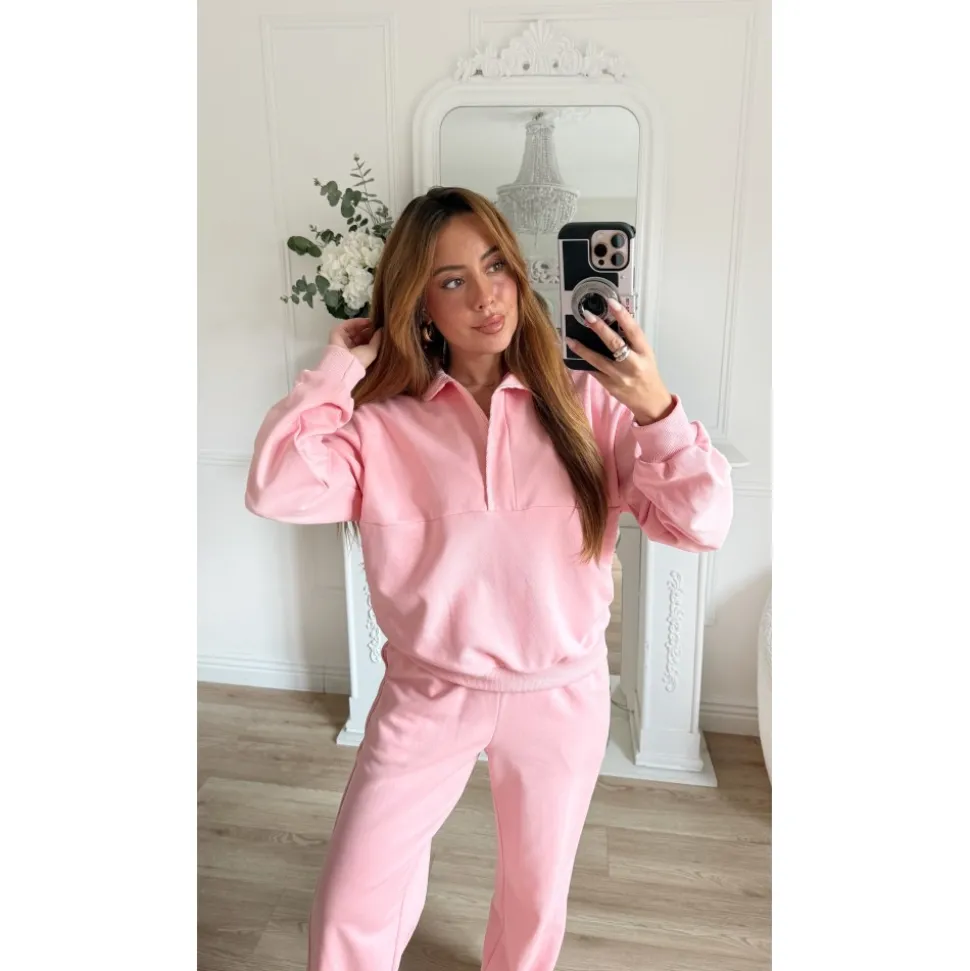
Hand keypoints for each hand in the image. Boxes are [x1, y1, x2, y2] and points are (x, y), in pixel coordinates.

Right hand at [330, 317, 382, 368]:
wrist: (345, 361)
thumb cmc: (360, 359)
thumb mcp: (373, 350)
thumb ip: (377, 339)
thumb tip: (381, 330)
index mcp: (358, 352)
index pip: (365, 340)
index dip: (372, 334)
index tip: (380, 328)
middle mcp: (350, 345)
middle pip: (360, 333)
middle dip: (368, 328)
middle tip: (377, 323)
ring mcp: (343, 338)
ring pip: (354, 328)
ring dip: (363, 324)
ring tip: (373, 321)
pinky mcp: (337, 332)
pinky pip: (347, 324)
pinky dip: (356, 321)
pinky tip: (365, 321)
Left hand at [566, 298, 673, 424]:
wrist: (649, 401)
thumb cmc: (647, 373)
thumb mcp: (646, 354)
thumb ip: (632, 340)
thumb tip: (615, 321)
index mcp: (644, 353)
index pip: (634, 331)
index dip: (623, 316)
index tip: (611, 302)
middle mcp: (632, 364)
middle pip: (615, 344)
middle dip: (600, 328)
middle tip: (588, 316)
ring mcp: (619, 377)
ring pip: (598, 360)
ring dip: (582, 349)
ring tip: (570, 339)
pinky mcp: (609, 386)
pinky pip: (594, 371)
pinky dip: (584, 362)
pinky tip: (574, 354)